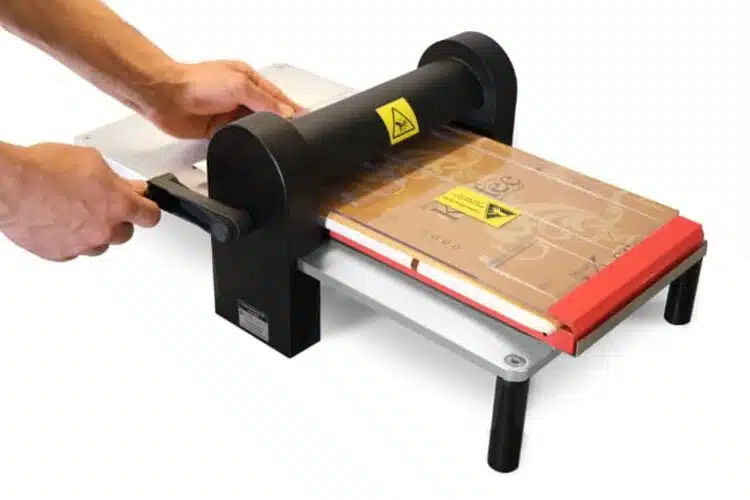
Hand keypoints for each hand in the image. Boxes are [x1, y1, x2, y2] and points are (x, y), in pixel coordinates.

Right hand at [0, 143, 160, 260]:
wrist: (9, 185)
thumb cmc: (43, 169)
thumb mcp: (91, 161)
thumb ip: (116, 178)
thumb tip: (127, 185)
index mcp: (119, 204)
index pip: (150, 215)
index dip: (148, 210)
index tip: (146, 208)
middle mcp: (105, 229)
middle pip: (125, 233)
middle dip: (118, 219)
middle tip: (101, 205)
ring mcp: (84, 244)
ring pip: (100, 243)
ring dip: (95, 231)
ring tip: (75, 211)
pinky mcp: (61, 254)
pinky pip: (75, 250)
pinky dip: (71, 239)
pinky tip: (60, 222)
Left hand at [144, 60, 304, 138]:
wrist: (165, 97)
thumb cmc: (195, 82)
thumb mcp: (239, 86)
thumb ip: (264, 101)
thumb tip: (286, 114)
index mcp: (248, 79)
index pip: (278, 96)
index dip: (292, 109)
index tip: (305, 120)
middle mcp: (239, 96)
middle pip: (268, 114)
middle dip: (278, 124)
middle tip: (291, 135)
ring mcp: (229, 113)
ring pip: (254, 129)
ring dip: (259, 135)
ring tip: (269, 141)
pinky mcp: (218, 130)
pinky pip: (238, 139)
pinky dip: (243, 143)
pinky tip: (248, 147)